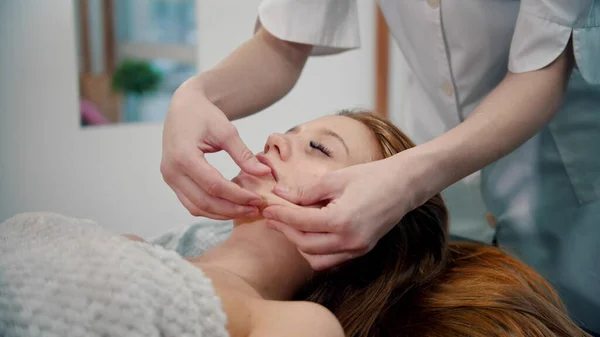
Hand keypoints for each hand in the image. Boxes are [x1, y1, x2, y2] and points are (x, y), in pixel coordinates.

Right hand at [161, 80, 270, 218]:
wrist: (183, 107)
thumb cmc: (204, 115)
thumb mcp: (226, 131)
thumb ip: (244, 155)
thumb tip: (265, 174)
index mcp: (183, 156)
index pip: (214, 185)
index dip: (238, 196)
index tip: (258, 199)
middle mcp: (171, 171)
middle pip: (205, 201)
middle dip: (232, 209)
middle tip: (255, 210)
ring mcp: (169, 178)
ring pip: (197, 208)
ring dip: (222, 213)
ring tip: (246, 211)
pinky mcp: (172, 181)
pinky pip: (191, 203)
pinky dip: (211, 209)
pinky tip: (231, 207)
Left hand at [262, 156, 418, 269]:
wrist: (404, 185)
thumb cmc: (371, 176)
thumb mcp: (335, 179)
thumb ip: (306, 191)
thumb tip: (281, 194)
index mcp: (342, 220)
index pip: (301, 222)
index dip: (281, 215)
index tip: (267, 208)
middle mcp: (349, 240)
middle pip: (305, 244)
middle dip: (286, 230)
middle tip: (273, 217)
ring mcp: (357, 249)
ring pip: (316, 259)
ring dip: (300, 245)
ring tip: (290, 226)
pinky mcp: (361, 251)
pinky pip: (331, 259)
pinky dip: (316, 251)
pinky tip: (309, 234)